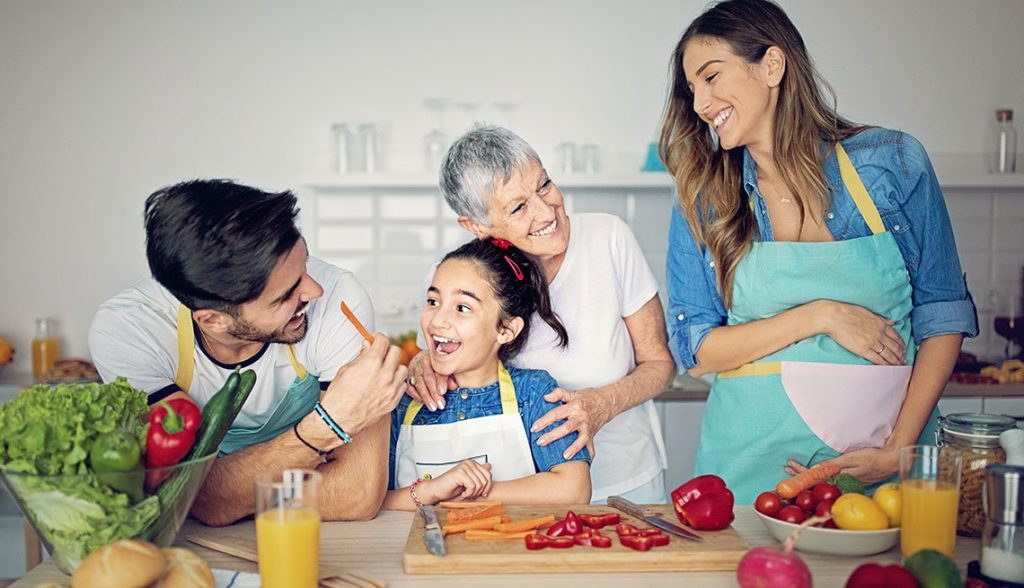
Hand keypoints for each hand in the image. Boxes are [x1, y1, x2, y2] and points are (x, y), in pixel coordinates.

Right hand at [319, 333, 407, 436]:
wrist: (339, 419)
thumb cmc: (339, 396)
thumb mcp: (346, 369)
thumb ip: (361, 355)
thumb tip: (368, 345)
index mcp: (371, 363)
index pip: (384, 341)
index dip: (378, 338)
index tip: (376, 340)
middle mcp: (385, 374)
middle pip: (396, 351)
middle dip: (387, 350)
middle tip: (380, 354)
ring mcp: (391, 388)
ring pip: (402, 368)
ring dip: (394, 367)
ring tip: (384, 371)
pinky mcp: (393, 400)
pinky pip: (403, 385)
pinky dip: (397, 382)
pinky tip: (387, 384)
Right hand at [404, 350, 456, 411]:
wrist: (429, 359)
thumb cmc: (442, 367)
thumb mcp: (449, 369)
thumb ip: (452, 378)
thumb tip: (453, 386)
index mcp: (437, 358)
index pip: (439, 370)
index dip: (441, 381)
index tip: (442, 392)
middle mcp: (424, 361)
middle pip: (428, 377)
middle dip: (434, 393)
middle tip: (440, 404)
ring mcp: (415, 368)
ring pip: (419, 383)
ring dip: (426, 397)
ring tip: (433, 407)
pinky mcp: (409, 376)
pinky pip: (410, 387)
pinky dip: (415, 395)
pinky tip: (422, 401)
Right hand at [419, 460, 492, 503]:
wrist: (436, 490)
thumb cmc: (451, 487)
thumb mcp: (469, 482)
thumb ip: (478, 474)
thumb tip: (489, 466)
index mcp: (472, 463)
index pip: (488, 474)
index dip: (487, 487)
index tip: (482, 494)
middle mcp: (469, 463)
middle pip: (484, 480)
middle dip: (479, 492)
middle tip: (470, 495)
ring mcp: (464, 467)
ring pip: (479, 484)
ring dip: (472, 494)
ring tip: (465, 494)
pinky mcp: (460, 473)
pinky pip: (472, 486)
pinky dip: (468, 494)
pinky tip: (462, 494)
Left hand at [530, 388, 609, 459]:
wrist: (607, 402)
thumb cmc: (589, 398)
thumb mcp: (573, 393)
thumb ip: (558, 394)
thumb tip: (546, 397)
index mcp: (574, 407)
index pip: (556, 414)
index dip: (544, 421)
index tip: (534, 428)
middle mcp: (581, 418)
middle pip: (566, 428)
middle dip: (553, 436)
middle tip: (541, 442)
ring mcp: (587, 427)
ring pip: (580, 439)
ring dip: (573, 448)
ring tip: (564, 456)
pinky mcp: (592, 434)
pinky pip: (590, 445)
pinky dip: (588, 453)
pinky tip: (584, 461)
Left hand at [784, 446, 898, 485]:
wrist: (890, 462)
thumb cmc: (872, 457)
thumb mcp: (852, 458)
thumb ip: (834, 465)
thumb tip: (816, 469)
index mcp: (840, 477)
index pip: (816, 477)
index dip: (801, 473)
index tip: (791, 466)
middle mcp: (841, 483)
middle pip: (816, 480)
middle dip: (801, 474)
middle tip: (788, 468)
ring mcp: (846, 483)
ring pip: (822, 481)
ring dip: (808, 476)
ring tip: (795, 471)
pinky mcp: (850, 481)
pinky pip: (830, 480)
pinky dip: (820, 476)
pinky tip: (814, 475)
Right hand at [817, 301, 905, 364]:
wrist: (834, 317)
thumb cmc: (848, 312)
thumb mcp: (868, 312)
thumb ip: (881, 319)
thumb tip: (891, 322)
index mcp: (881, 324)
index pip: (896, 336)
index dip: (901, 344)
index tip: (903, 348)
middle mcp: (879, 334)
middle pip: (895, 347)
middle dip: (901, 355)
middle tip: (904, 360)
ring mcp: (872, 343)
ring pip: (889, 355)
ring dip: (895, 361)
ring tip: (899, 366)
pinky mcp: (863, 350)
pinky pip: (877, 359)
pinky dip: (884, 365)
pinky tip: (888, 368)